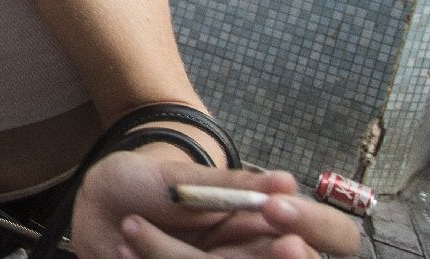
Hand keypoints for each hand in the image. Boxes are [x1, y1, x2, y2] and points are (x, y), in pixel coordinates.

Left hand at [73, 151, 363, 258]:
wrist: (98, 203)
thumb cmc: (147, 183)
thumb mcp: (182, 179)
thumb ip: (230, 186)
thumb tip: (287, 181)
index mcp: (267, 225)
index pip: (331, 234)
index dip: (314, 225)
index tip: (277, 209)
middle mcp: (255, 255)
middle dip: (273, 257)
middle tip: (263, 241)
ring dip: (169, 253)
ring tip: (131, 227)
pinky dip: (152, 258)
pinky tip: (122, 247)